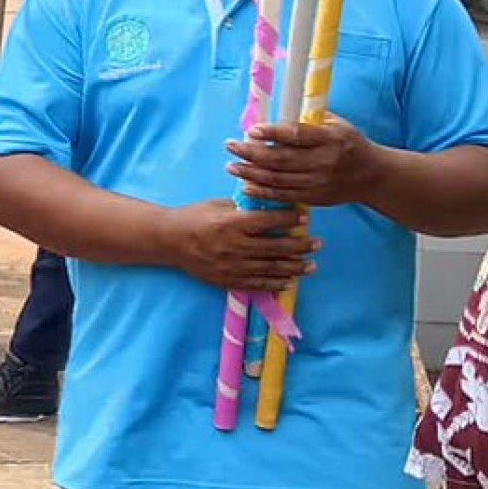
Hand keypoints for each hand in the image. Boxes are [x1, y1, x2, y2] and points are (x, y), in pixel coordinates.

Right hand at [156, 199, 317, 294]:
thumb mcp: (219, 205)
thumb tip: (273, 204)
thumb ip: (245, 208)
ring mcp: (231, 266)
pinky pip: (257, 284)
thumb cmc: (195, 217)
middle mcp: (234, 246)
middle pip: (275, 248)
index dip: (290, 222)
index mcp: (232, 223)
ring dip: (294, 268)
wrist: (169, 241)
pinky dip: (276, 284)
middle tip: (317, 244)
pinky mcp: (227, 280)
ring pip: (271, 269)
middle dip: (300, 247)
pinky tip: (290, 281)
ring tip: (311, 265)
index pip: (268, 222)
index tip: (305, 221)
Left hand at [228, 117, 390, 210]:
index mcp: (329, 138)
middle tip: (231, 146)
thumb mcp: (337, 124)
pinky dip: (263, 191)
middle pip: (281, 160)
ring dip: (251, 173)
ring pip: (278, 180)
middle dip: (251, 153)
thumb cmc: (350, 143)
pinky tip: (246, 185)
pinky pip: (284, 196)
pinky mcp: (314, 198)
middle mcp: (323, 162)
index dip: (273, 133)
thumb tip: (278, 110)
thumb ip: (310, 118)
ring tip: (232, 166)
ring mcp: (318, 182)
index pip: (297, 135)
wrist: (373, 176)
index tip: (252, 130)